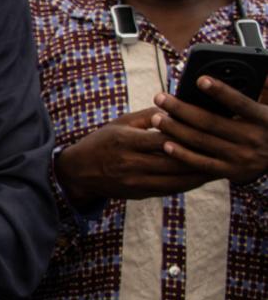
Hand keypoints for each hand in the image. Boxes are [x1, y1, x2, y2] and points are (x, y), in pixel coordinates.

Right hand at [55, 107, 215, 206]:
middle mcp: (131, 162)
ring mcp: (135, 180)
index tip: (208, 130)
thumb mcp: (120, 123)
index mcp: (126, 140)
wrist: (78, 172)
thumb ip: (148, 115)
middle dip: (200, 156)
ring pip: (175, 179)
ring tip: (218, 165)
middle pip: (174, 160)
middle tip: (221, 150)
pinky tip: (200, 178)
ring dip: (199, 174)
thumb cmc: (101, 142)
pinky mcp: (139, 193)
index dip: (187, 135)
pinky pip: (169, 190)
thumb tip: (176, 106)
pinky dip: (187, 184)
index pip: (164, 138)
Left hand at [150, 83, 267, 183]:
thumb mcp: (267, 110)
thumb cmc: (267, 127)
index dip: (220, 92)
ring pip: (202, 142)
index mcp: (263, 119)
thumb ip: (254, 94)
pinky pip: (203, 163)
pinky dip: (183, 154)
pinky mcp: (232, 172)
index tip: (200, 80)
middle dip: (181, 109)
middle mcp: (253, 139)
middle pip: (211, 122)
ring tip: (156, 119)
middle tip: (159, 98)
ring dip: (176, 130)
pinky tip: (166, 144)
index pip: (240, 103)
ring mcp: (242, 158)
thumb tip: (231, 75)